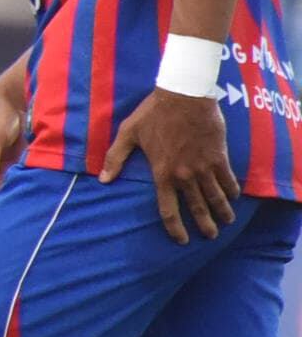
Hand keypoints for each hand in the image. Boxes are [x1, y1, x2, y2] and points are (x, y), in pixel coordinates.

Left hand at [104, 86, 239, 243]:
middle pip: (197, 208)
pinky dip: (232, 191)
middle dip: (204, 225)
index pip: (168, 209)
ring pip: (216, 197)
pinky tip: (233, 197)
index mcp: (161, 173)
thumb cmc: (153, 113)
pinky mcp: (219, 157)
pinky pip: (228, 180)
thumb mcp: (128, 134)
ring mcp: (203, 167)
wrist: (183, 96)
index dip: (175, 228)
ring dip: (222, 212)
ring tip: (226, 222)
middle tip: (210, 236)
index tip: (182, 240)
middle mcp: (184, 175)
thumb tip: (102, 179)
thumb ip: (115, 158)